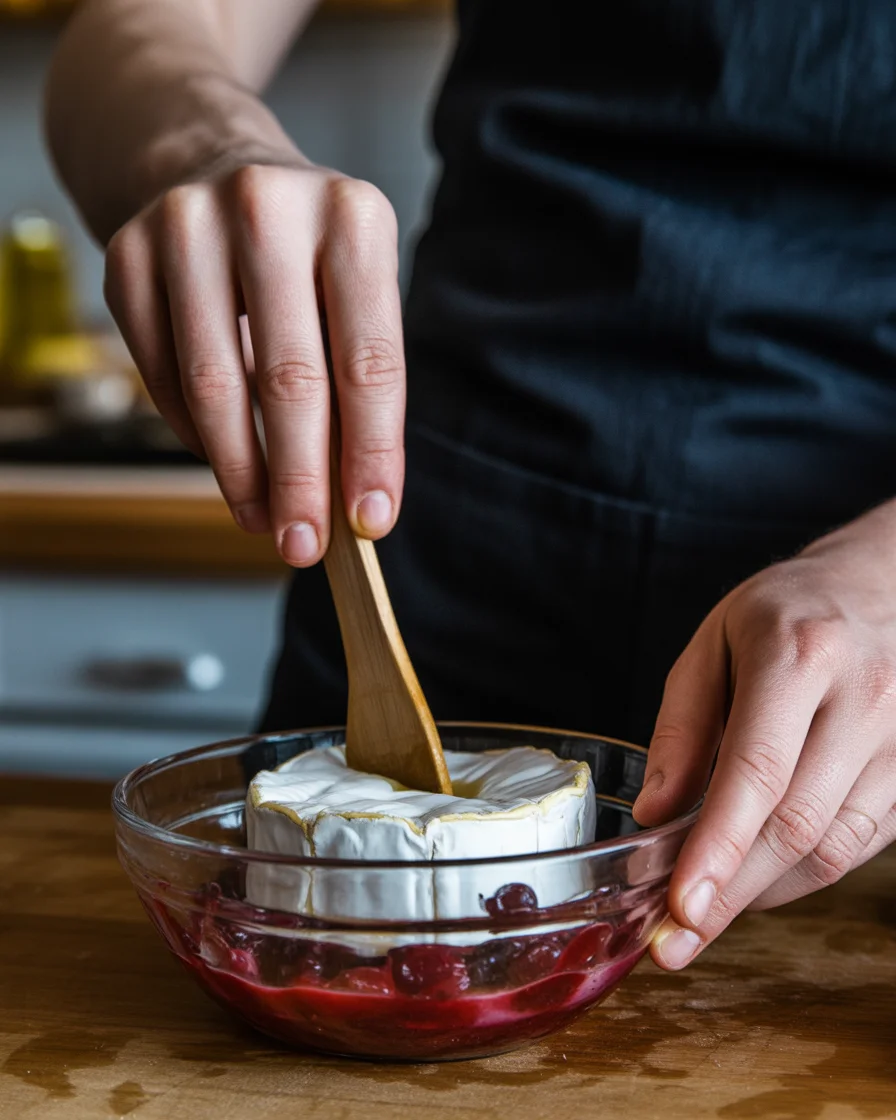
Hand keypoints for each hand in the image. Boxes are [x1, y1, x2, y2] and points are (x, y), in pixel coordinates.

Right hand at [104, 158, 404, 564]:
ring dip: (241, 473)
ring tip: (263, 521)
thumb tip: (351, 502)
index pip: (369, 361)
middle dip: (300, 480)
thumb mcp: (354, 295)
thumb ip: (355, 384)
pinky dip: (195, 435)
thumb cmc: (306, 257)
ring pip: (214, 385)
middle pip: (290, 379)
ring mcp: (187, 224)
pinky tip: (225, 465)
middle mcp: (269, 207)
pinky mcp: (127, 253)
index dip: (371, 452)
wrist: (211, 169)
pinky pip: (162, 375)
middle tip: (304, 545)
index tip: (370, 521)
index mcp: (353, 217)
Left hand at [633, 500, 895, 968]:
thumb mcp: (713, 643)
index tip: (680, 906)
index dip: (718, 846)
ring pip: (831, 848)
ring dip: (763, 894)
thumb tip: (656, 816)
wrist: (883, 586)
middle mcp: (862, 699)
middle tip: (674, 941)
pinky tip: (757, 880)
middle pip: (795, 824)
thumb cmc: (786, 611)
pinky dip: (801, 875)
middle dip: (731, 894)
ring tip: (705, 915)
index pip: (757, 769)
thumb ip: (682, 727)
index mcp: (799, 655)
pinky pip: (858, 845)